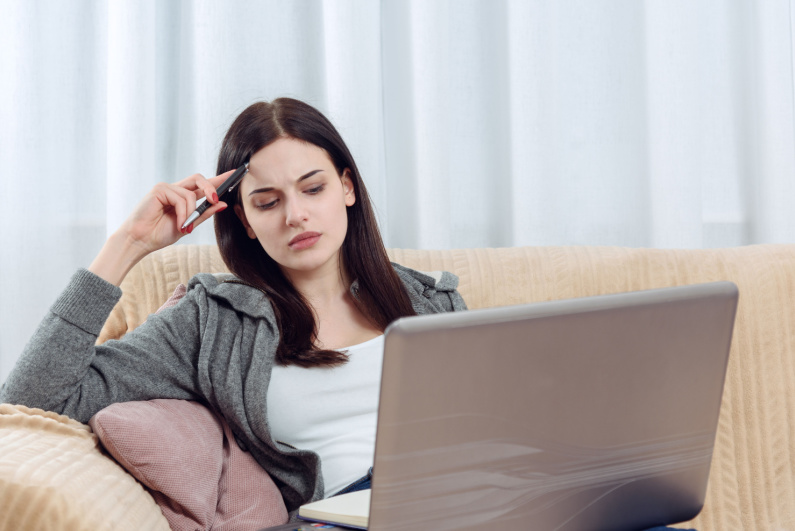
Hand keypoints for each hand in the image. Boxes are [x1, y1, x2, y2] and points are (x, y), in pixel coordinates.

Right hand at [119, 169, 236, 254]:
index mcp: (182, 197)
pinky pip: (181, 199)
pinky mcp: (159, 190)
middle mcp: (175, 189)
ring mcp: (166, 188)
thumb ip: (204, 214)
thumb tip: (223, 204)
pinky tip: (179, 224)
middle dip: (211, 188)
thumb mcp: (189, 225)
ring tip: (185, 227)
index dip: (219, 179)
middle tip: (217, 200)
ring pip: (191, 194)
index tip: (236, 174)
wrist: (140, 241)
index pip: (203, 184)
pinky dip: (183, 214)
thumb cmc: (160, 234)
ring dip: (192, 214)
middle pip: (199, 178)